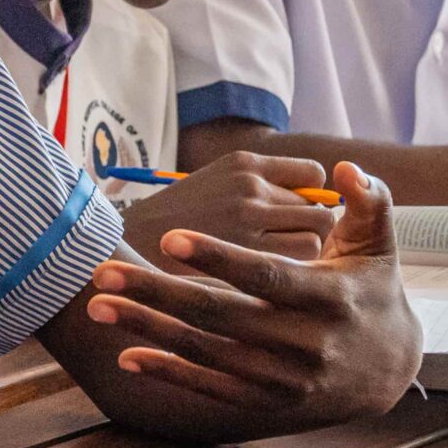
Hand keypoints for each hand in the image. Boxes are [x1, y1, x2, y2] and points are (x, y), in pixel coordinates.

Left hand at [87, 162, 421, 430]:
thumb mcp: (380, 245)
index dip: (218, 258)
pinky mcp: (268, 403)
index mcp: (329, 297)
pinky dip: (170, 373)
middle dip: (158, 293)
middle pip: (220, 316)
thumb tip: (346, 168)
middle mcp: (305, 343)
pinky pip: (211, 387)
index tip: (169, 238)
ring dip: (149, 331)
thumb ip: (370, 202)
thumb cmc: (375, 291)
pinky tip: (129, 355)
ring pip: (206, 352)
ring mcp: (284, 379)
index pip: (265, 276)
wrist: (392, 369)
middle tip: (104, 272)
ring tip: (99, 306)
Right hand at [120, 151, 337, 264]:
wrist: (127, 248)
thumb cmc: (178, 226)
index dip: (310, 201)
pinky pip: (297, 264)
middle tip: (291, 252)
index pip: (312, 176)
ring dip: (305, 256)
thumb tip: (317, 206)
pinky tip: (271, 285)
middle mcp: (251, 186)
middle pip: (320, 210)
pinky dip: (292, 276)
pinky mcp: (244, 253)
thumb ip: (261, 189)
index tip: (295, 221)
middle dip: (313, 232)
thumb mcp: (215, 186)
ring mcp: (248, 220)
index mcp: (244, 163)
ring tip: (279, 270)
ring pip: (315, 238)